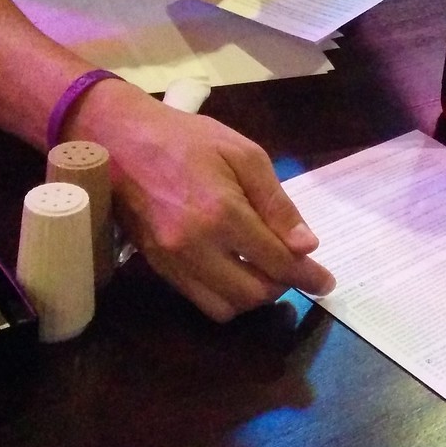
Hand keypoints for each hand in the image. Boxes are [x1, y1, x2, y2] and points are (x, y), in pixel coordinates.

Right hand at [73, 80, 333, 320]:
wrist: (119, 140)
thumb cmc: (187, 139)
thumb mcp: (244, 154)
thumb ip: (277, 203)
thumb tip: (306, 245)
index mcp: (222, 214)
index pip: (277, 262)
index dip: (308, 276)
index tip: (326, 282)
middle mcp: (195, 247)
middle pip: (253, 293)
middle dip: (282, 286)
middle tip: (293, 267)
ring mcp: (172, 262)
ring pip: (225, 307)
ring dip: (252, 296)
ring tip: (264, 270)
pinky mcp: (156, 267)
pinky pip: (198, 301)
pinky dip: (225, 296)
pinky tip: (235, 270)